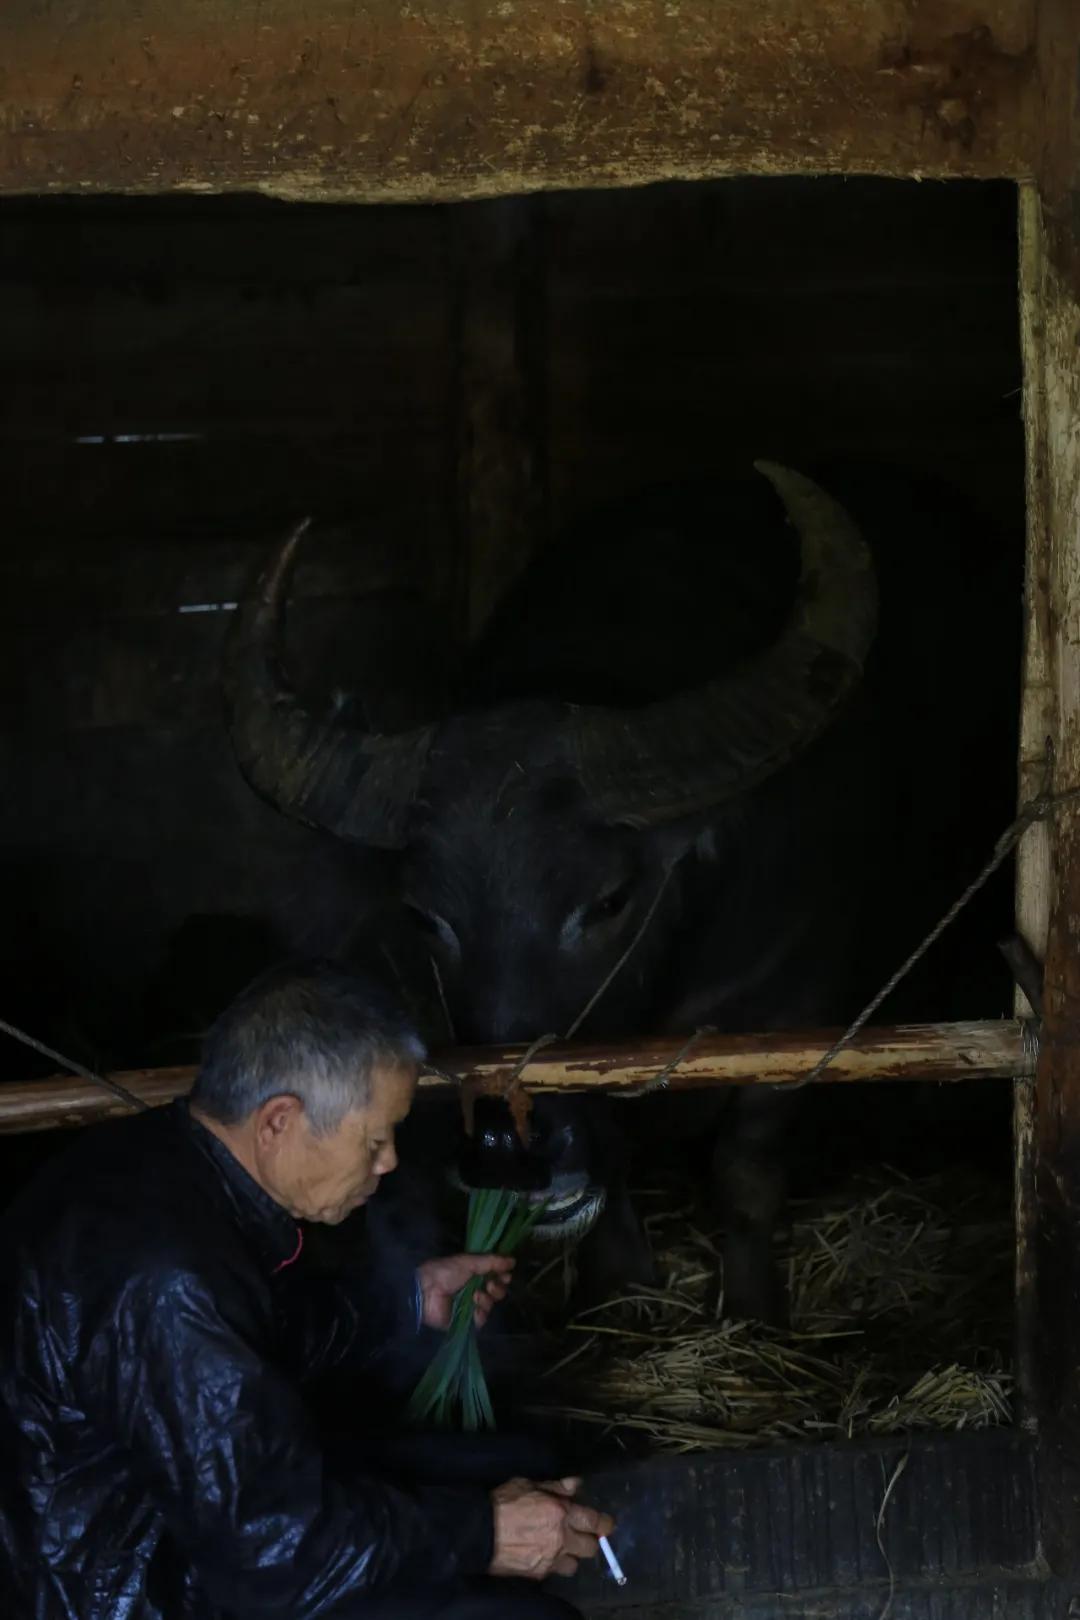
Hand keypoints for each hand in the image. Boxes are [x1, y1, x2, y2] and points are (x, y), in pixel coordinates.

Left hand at [416, 1253, 514, 1330]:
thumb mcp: (469, 1261)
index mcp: (475, 1274)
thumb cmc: (445, 1271)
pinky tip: (475, 1304)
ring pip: (491, 1305)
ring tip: (477, 1294)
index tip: (506, 1274)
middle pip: (498, 1292)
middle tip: (490, 1284)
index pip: (497, 1277)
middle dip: (498, 1287)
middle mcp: (475, 1290)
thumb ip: (492, 1262)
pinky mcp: (466, 1322)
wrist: (426, 1291)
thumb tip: (514, 1260)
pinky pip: (482, 1319)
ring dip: (488, 1298)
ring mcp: (471, 1306)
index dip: (503, 1276)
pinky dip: (481, 1311)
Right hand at [489, 1476, 614, 1580]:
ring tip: (557, 1549)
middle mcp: (561, 1539)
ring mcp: (550, 1560)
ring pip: (573, 1565)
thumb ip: (556, 1486)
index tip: (606, 1525)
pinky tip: (538, 1556)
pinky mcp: (538, 1575)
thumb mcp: (529, 1484)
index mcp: (562, 1514)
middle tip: (579, 1535)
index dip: (605, 1524)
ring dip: (569, 1557)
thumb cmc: (504, 1502)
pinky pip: (552, 1572)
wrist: (479, 1532)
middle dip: (588, 1542)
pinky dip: (549, 1565)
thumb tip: (575, 1484)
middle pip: (590, 1548)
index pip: (595, 1522)